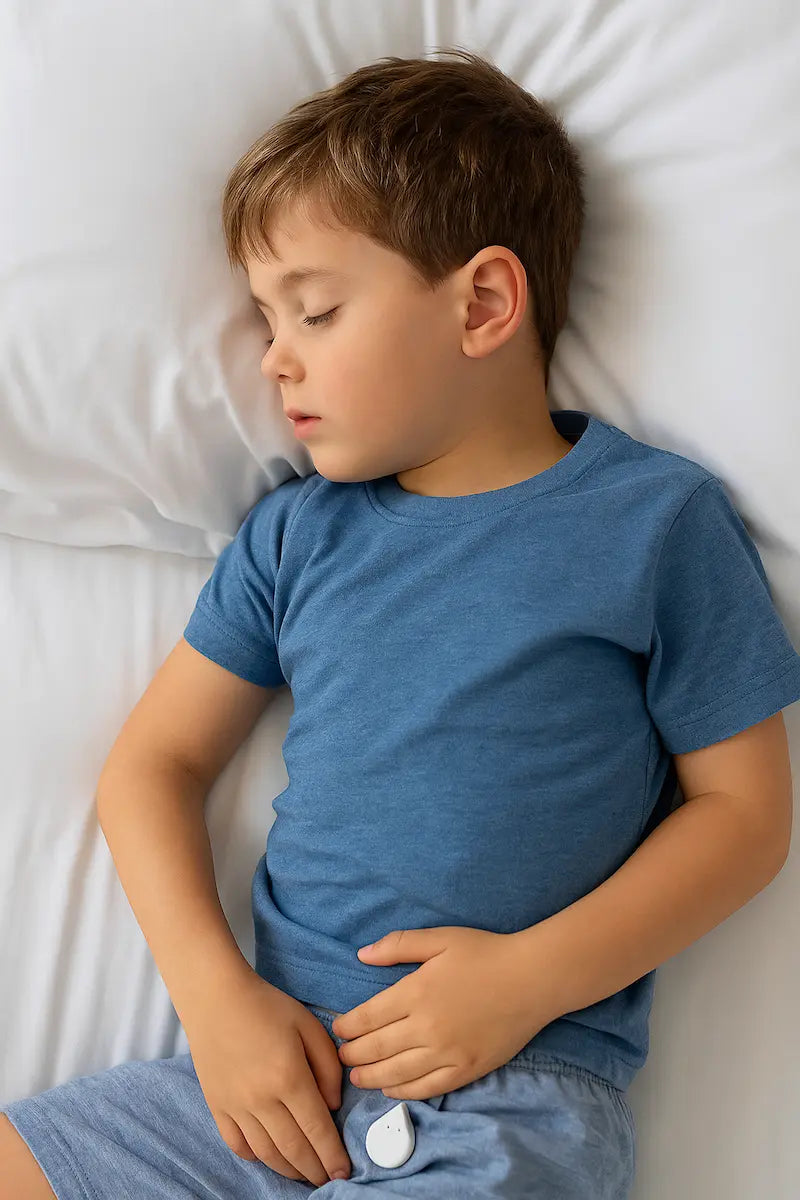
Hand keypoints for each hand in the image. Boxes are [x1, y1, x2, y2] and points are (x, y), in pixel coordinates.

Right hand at [182, 966, 351, 1187]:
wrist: (216, 998)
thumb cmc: (267, 1006)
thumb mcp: (309, 1025)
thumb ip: (328, 1066)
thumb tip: (333, 1105)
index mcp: (290, 1077)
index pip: (317, 1129)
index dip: (333, 1155)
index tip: (345, 1171)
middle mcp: (262, 1099)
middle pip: (294, 1149)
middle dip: (315, 1170)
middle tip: (329, 1179)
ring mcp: (236, 1106)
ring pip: (267, 1153)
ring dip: (289, 1170)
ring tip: (305, 1174)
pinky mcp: (217, 1106)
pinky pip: (237, 1144)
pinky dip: (256, 1157)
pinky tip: (269, 1157)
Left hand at [332, 926, 558, 1100]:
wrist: (533, 979)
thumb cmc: (485, 953)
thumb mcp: (440, 939)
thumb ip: (398, 945)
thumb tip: (362, 955)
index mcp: (416, 992)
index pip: (368, 1017)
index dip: (347, 1026)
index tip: (338, 1029)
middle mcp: (427, 1027)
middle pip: (376, 1048)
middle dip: (353, 1054)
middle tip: (341, 1056)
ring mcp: (447, 1053)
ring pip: (396, 1073)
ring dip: (370, 1076)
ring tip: (356, 1077)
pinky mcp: (466, 1069)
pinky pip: (427, 1088)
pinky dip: (403, 1091)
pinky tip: (390, 1089)